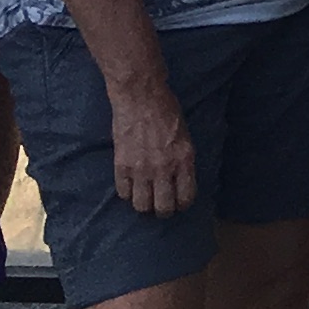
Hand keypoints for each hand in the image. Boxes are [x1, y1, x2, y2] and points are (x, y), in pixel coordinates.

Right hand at [108, 75, 196, 215]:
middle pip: (163, 207)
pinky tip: (131, 186)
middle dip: (164, 210)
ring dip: (144, 204)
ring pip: (142, 205)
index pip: (186, 196)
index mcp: (184, 159)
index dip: (183, 204)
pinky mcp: (122, 166)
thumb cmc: (166, 110)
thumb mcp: (185, 135)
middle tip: (161, 206)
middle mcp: (164, 168)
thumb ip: (182, 159)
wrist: (141, 97)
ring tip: (145, 198)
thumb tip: (180, 178)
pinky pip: (123, 193)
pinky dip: (127, 193)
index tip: (179, 203)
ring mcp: (141, 169)